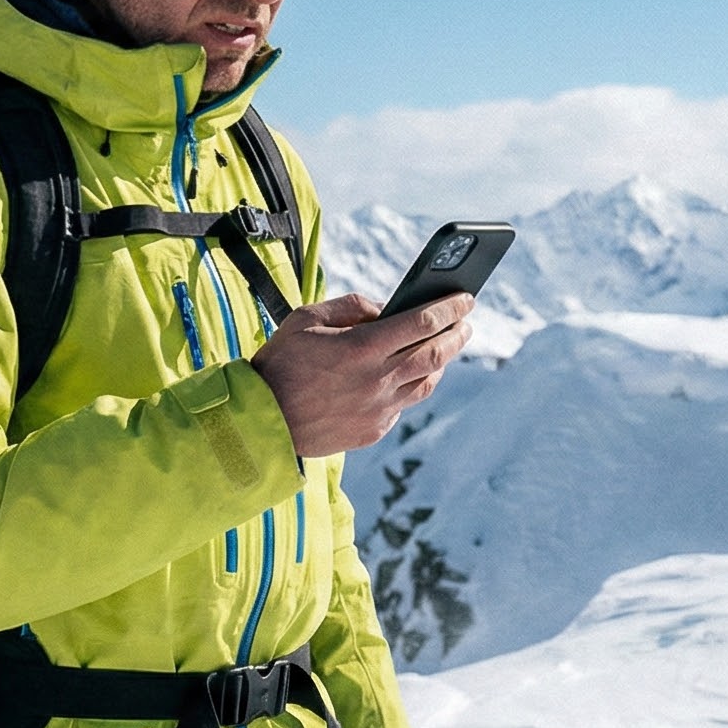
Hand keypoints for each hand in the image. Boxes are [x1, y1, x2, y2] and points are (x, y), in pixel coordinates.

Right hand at [250, 294, 471, 458]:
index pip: (423, 321)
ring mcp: (379, 409)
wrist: (260, 423)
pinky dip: (414, 385)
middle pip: (435, 353)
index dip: (450, 307)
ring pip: (427, 382)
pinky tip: (412, 374)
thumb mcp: (307, 318)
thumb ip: (351, 306)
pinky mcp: (373, 431)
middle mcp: (377, 379)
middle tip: (466, 322)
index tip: (466, 297)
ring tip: (445, 346)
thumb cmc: (280, 364)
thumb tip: (386, 309)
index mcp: (362, 346)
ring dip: (441, 361)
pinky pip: (404, 404)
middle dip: (457, 334)